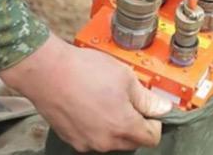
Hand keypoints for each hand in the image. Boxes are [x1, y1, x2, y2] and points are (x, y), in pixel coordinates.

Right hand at [0, 34, 170, 151]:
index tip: (148, 106)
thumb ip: (147, 98)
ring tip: (104, 97)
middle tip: (126, 97)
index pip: (152, 137)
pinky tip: (89, 104)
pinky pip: (92, 137)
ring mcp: (87, 144)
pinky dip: (95, 125)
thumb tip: (164, 109)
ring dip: (114, 124)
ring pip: (111, 140)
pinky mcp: (72, 140)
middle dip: (134, 122)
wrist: (48, 72)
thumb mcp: (125, 77)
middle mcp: (106, 142)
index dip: (154, 120)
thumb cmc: (85, 70)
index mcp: (124, 127)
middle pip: (132, 141)